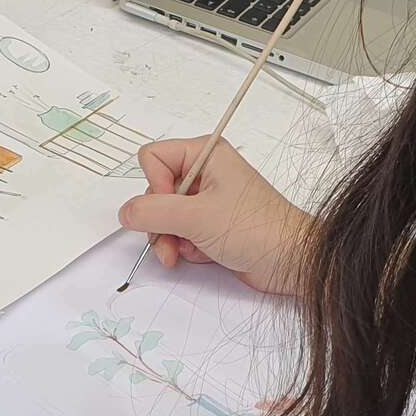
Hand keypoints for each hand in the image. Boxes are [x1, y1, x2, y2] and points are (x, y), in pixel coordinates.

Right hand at [118, 138, 313, 294]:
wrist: (291, 261)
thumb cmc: (256, 229)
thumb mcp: (196, 217)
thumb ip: (152, 213)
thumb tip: (124, 213)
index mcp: (205, 154)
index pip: (153, 158)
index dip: (153, 186)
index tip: (172, 207)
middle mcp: (204, 173)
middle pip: (155, 191)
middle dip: (159, 222)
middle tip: (172, 242)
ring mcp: (207, 200)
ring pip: (164, 216)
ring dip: (169, 239)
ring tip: (183, 254)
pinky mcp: (211, 225)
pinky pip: (180, 233)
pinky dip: (185, 247)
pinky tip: (202, 254)